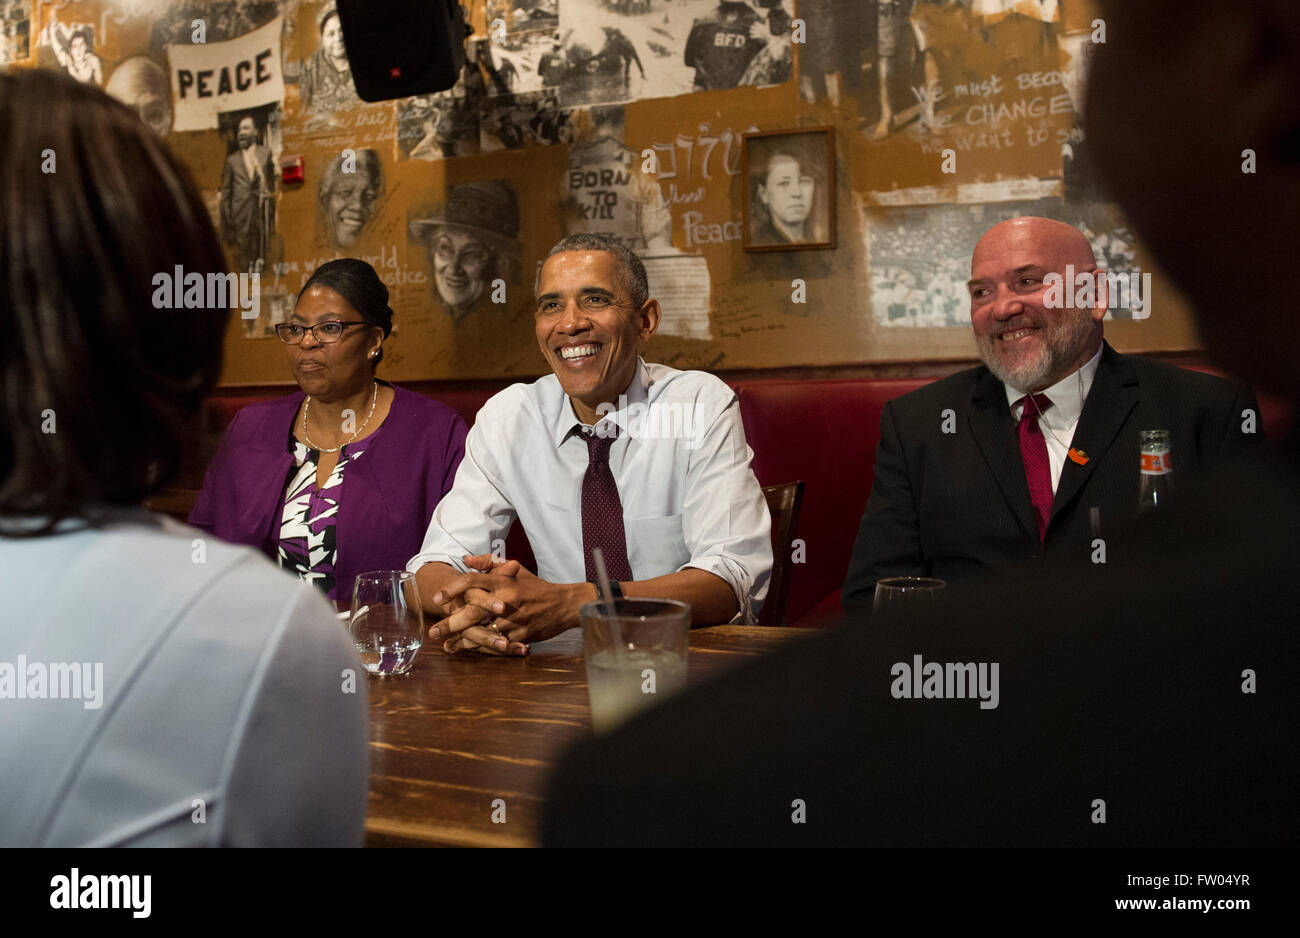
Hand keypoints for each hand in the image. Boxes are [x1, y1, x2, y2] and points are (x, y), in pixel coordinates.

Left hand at [432, 559, 586, 649]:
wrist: (563, 604)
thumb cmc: (536, 586)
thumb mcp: (516, 569)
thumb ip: (490, 562)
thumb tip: (466, 560)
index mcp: (504, 581)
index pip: (472, 581)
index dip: (452, 589)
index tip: (437, 598)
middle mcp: (506, 600)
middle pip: (472, 611)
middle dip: (451, 623)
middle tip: (433, 632)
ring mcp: (514, 619)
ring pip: (483, 632)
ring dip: (463, 642)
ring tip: (447, 647)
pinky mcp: (521, 635)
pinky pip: (498, 644)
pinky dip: (482, 649)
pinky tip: (469, 652)